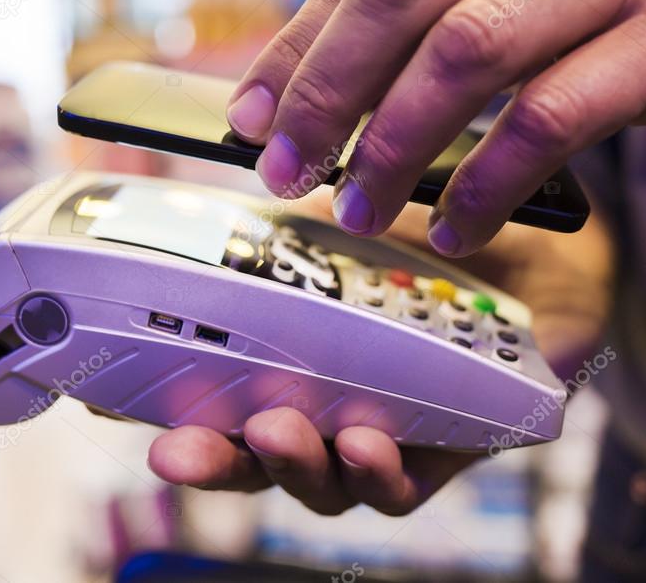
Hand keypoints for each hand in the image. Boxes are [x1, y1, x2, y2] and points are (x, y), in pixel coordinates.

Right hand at [146, 196, 613, 515]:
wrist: (534, 235)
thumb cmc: (429, 232)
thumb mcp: (344, 220)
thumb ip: (282, 214)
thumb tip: (219, 163)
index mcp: (290, 356)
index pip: (216, 396)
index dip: (167, 405)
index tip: (111, 402)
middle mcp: (329, 403)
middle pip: (256, 456)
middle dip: (214, 460)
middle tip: (175, 450)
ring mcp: (386, 430)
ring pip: (325, 481)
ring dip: (292, 465)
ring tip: (274, 430)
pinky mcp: (451, 446)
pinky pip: (410, 481)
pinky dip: (380, 471)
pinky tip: (363, 441)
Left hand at [225, 0, 645, 256]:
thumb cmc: (621, 53)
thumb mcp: (515, 35)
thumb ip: (424, 56)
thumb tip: (304, 113)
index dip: (300, 46)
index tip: (248, 119)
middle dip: (330, 89)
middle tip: (288, 168)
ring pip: (471, 47)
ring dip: (396, 143)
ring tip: (359, 208)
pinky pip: (552, 115)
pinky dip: (488, 183)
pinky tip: (457, 227)